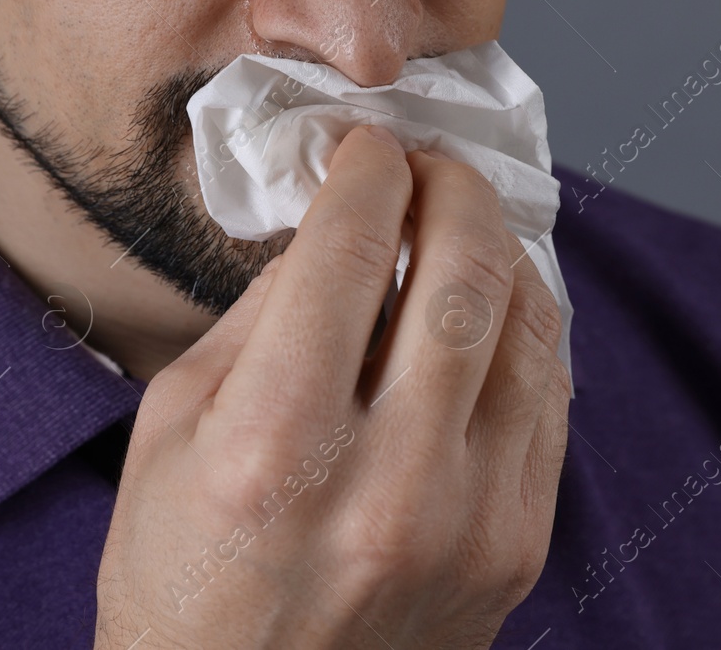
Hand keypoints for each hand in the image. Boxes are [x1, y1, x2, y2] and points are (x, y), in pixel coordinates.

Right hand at [94, 125, 570, 648]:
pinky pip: (550, 397)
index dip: (366, 170)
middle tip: (427, 167)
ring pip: (527, 327)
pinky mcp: (518, 550)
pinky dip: (525, 328)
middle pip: (463, 272)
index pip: (350, 251)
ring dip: (498, 251)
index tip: (365, 147)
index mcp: (272, 448)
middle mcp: (386, 485)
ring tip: (459, 228)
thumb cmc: (181, 574)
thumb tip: (337, 224)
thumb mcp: (170, 430)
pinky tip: (488, 308)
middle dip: (451, 187)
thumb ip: (258, 317)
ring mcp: (470, 524)